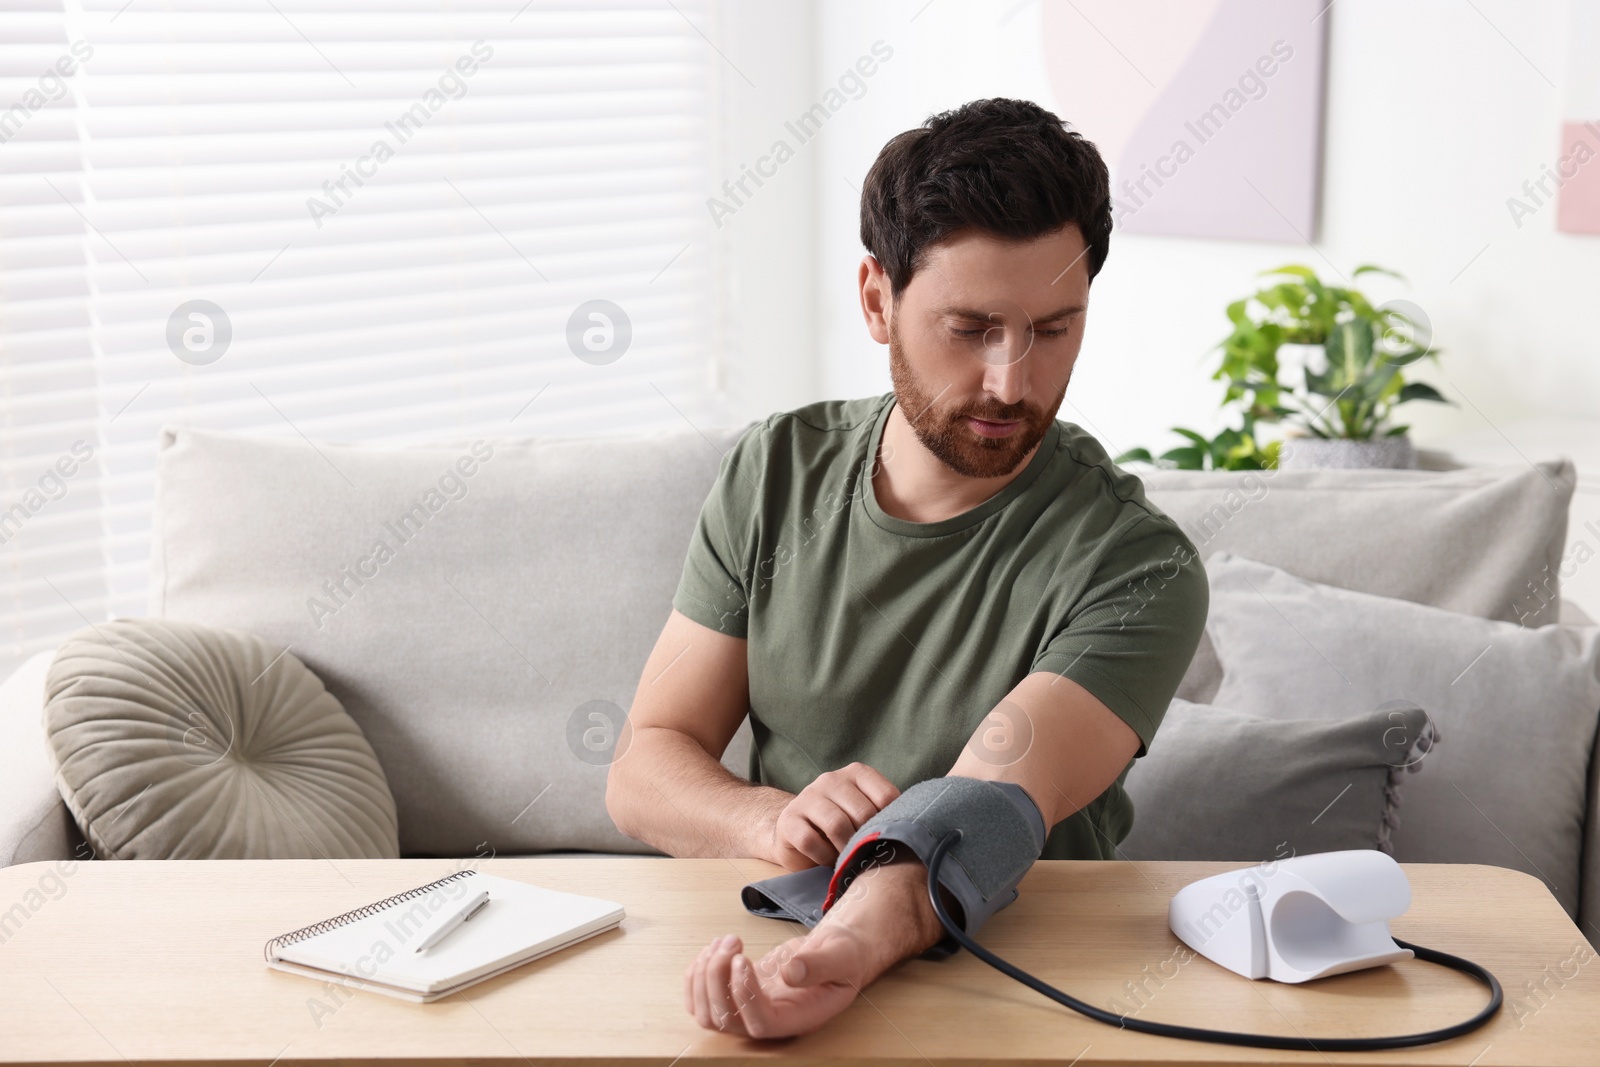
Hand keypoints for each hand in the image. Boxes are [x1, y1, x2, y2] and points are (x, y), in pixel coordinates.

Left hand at [685, 859, 942, 1038]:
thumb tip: (789, 973)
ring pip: (706, 1012)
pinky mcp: (736, 996)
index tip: (742, 958)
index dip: (744, 995)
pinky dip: (696, 973)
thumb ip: (818, 965)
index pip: (761, 1024)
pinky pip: (700, 998)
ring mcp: (748, 1011)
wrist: (833, 953)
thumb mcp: (840, 956)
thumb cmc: (841, 957)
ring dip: (704, 973)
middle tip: (732, 940)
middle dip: (717, 977)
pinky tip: (714, 948)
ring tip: (725, 941)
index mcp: (798, 1019)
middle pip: (725, 1020)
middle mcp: (770, 1022)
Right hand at [767, 762, 899, 868]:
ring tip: (847, 859)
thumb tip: (919, 829)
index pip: (886, 797)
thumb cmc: (843, 826)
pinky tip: (826, 860)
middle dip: (866, 839)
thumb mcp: (866, 814)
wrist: (797, 834)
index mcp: (857, 773)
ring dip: (845, 849)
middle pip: (862, 812)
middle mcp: (831, 779)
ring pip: (837, 825)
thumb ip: (887, 814)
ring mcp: (807, 797)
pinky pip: (810, 841)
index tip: (887, 840)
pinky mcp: (789, 820)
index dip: (890, 824)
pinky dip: (823, 857)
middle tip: (866, 854)